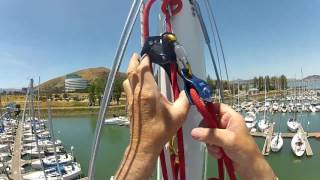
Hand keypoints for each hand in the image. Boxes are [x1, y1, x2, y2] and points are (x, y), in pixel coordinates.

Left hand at [115, 54, 189, 178]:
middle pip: (132, 71)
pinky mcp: (129, 104)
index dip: (145, 60)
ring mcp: (131, 98)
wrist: (145, 144)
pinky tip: (134, 82)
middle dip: (135, 60)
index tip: (149, 54)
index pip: (144, 69)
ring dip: (131, 69)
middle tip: (139, 54)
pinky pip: (127, 87)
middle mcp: (137, 92)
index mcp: (149, 92)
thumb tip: (186, 91)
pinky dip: (129, 80)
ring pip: (127, 79)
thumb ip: (184, 100)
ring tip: (136, 64)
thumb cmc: (162, 129)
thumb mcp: (179, 114)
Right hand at [191, 103, 275, 179]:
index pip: (217, 107)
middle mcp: (226, 124)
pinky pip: (210, 142)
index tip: (199, 115)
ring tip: (218, 151)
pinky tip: (219, 155)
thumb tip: (193, 132)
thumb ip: (210, 135)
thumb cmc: (243, 149)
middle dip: (207, 133)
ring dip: (210, 143)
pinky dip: (212, 149)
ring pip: (208, 134)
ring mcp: (223, 134)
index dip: (208, 109)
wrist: (250, 167)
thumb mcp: (227, 140)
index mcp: (231, 117)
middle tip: (208, 139)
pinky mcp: (220, 143)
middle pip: (209, 121)